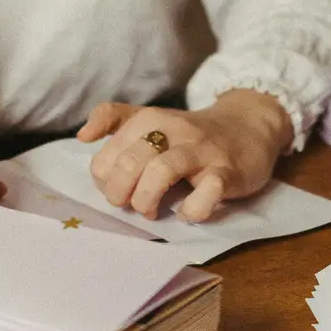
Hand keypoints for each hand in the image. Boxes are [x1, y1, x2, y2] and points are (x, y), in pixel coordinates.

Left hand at [76, 90, 291, 222]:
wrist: (249, 125)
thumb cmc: (191, 133)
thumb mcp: (150, 118)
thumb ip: (113, 119)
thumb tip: (81, 136)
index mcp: (148, 119)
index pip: (105, 158)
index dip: (106, 183)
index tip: (121, 190)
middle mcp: (174, 130)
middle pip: (130, 162)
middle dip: (121, 193)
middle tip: (131, 204)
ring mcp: (202, 151)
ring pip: (162, 171)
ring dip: (148, 200)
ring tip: (152, 211)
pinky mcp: (229, 171)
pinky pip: (208, 191)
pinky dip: (193, 209)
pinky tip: (188, 212)